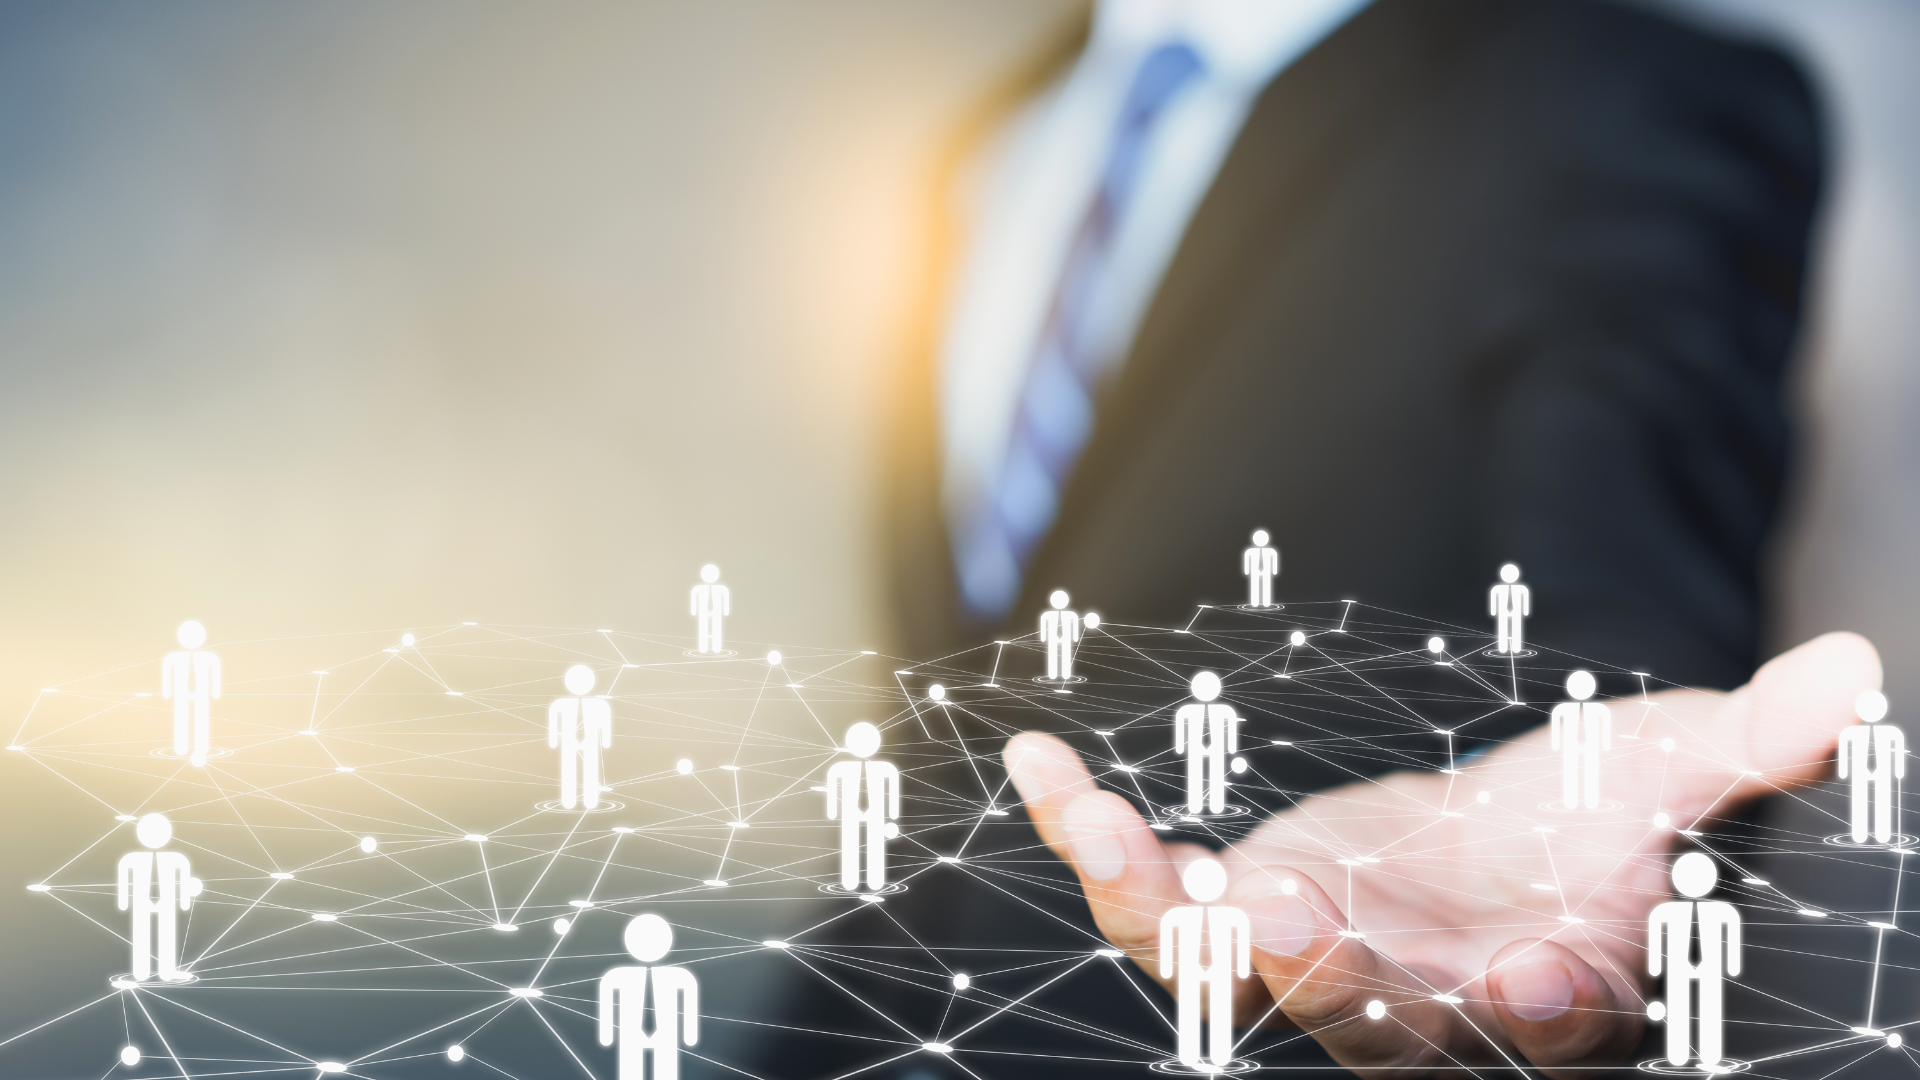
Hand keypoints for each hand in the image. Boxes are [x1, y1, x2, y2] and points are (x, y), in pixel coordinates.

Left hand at [1005, 632, 1878, 1076]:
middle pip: (1360, 1018)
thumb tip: (1852, 675)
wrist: (1483, 840)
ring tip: (1106, 839)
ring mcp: (1307, 964)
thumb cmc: (1579, 821)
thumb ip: (1742, 741)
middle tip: (1281, 921)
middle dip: (1316, 975)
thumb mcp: (1660, 769)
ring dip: (1161, 916)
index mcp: (1531, 988)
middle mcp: (1409, 1000)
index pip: (1540, 1019)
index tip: (1532, 969)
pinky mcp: (1229, 913)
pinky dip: (1088, 836)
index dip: (1538, 1003)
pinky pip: (1143, 894)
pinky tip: (1040, 765)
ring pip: (1224, 976)